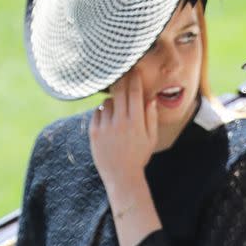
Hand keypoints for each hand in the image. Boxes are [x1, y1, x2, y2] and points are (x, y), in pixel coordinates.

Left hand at [89, 68, 157, 195]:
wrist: (121, 176)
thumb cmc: (139, 157)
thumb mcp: (151, 138)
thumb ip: (151, 117)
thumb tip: (150, 98)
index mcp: (136, 122)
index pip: (135, 92)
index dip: (134, 78)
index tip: (134, 69)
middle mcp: (120, 122)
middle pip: (119, 91)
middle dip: (120, 80)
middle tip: (121, 73)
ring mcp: (105, 127)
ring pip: (107, 102)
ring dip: (112, 101)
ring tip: (117, 112)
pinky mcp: (94, 132)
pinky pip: (97, 113)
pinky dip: (102, 112)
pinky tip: (108, 121)